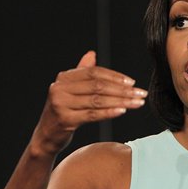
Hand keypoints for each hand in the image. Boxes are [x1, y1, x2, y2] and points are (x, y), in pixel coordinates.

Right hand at [31, 51, 146, 155]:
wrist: (46, 134)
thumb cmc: (64, 110)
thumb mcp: (70, 89)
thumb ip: (81, 72)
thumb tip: (92, 54)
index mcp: (64, 78)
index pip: (94, 73)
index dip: (115, 77)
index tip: (132, 83)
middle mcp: (60, 88)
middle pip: (98, 86)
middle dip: (123, 90)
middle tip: (141, 93)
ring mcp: (61, 104)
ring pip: (97, 100)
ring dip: (121, 101)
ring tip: (137, 103)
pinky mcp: (65, 120)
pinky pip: (92, 115)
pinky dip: (109, 112)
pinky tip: (122, 110)